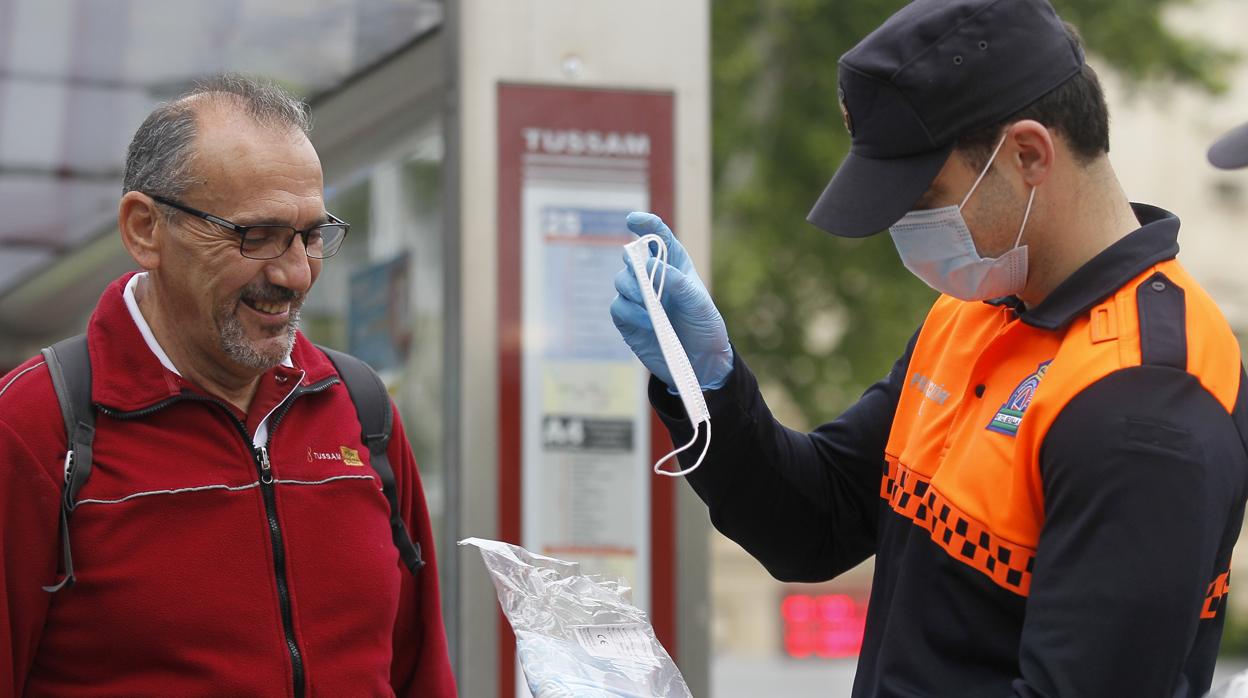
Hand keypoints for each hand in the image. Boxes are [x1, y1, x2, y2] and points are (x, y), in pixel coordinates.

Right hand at [610, 212, 732, 390]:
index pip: (656, 236)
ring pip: (621, 282)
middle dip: (636, 266)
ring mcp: (638, 298)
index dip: (644, 224)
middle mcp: (652, 277)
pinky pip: (618, 308)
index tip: (633, 220)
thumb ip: (678, 283)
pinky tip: (649, 322)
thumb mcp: (699, 303)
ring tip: (652, 308)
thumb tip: (652, 266)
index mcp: (674, 265)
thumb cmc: (704, 327)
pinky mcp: (628, 320)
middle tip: (648, 280)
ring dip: (635, 292)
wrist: (699, 362)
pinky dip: (631, 312)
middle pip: (632, 258)